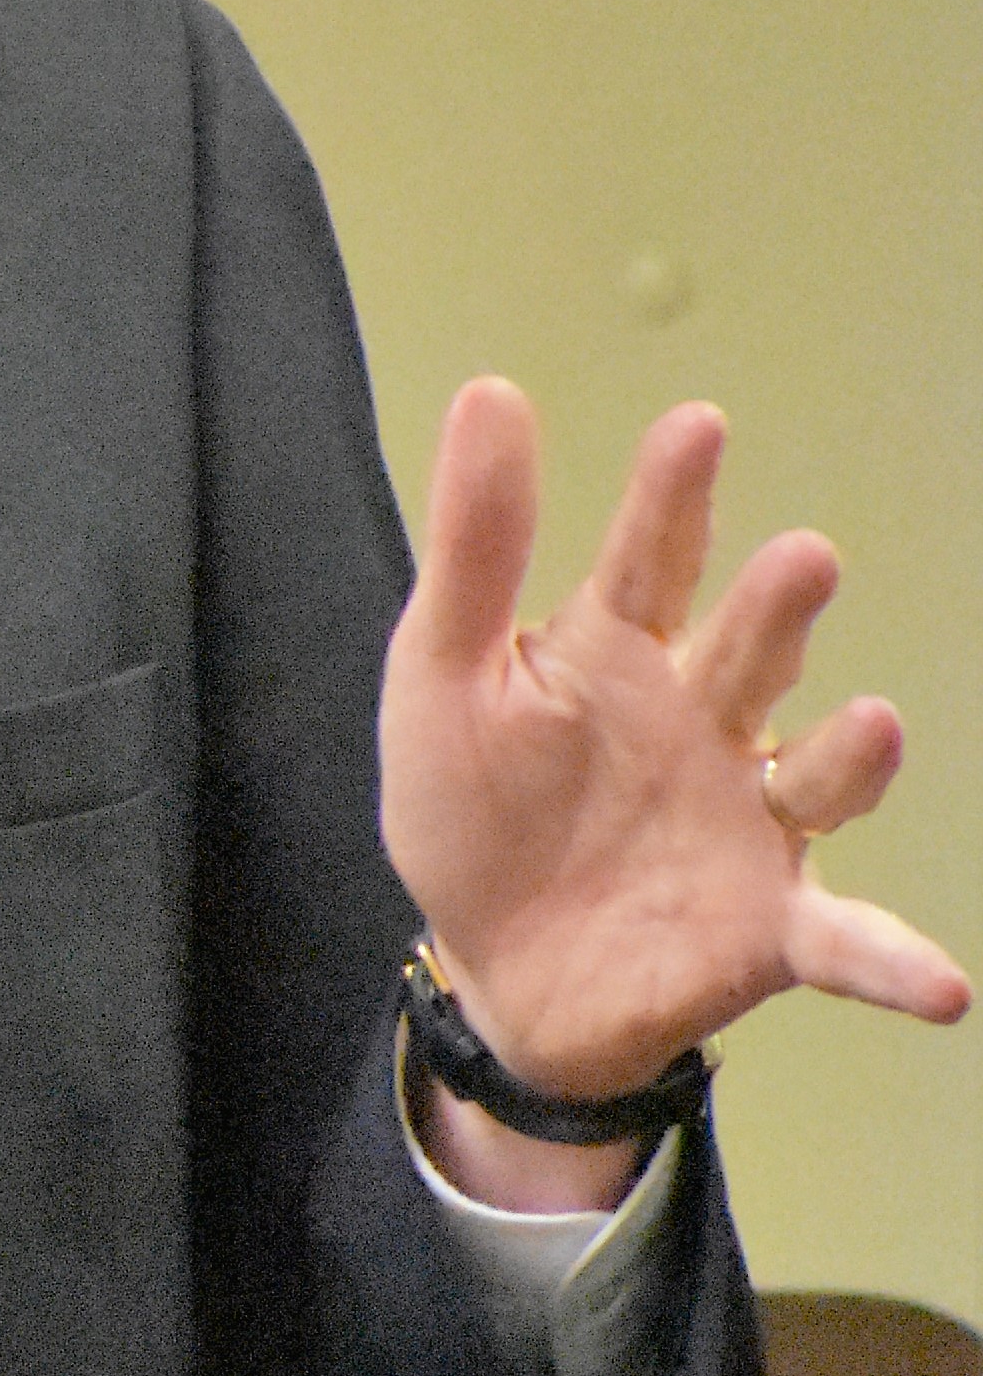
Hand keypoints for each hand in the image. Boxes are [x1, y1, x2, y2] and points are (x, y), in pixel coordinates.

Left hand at [381, 378, 967, 1202]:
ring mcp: (747, 822)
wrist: (488, 967)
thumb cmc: (469, 804)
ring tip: (877, 725)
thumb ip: (475, 544)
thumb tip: (491, 391)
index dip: (674, 495)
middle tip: (805, 559)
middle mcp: (703, 723)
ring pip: (816, 777)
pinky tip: (941, 983)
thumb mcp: (443, 669)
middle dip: (779, 609)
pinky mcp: (766, 928)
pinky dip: (895, 960)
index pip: (649, 559)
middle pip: (748, 652)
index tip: (697, 425)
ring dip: (853, 756)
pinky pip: (844, 943)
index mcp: (616, 653)